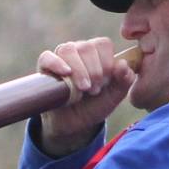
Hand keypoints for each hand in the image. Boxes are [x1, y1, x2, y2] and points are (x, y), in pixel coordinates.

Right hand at [33, 37, 135, 155]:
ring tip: (82, 89)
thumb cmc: (95, 106)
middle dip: (94, 71)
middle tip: (94, 91)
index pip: (102, 44)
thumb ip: (124, 81)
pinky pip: (47, 57)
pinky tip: (66, 74)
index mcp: (97, 53)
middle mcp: (78, 51)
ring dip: (78, 70)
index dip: (106, 62)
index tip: (106, 82)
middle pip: (86, 47)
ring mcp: (60, 58)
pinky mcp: (44, 67)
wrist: (74, 124)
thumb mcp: (114, 96)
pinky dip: (56, 64)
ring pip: (68, 50)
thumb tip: (122, 64)